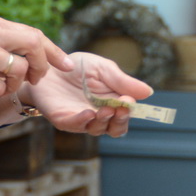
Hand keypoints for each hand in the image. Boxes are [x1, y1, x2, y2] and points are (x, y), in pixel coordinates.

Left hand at [22, 52, 153, 136]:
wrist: (47, 65)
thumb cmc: (77, 68)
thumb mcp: (103, 68)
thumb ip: (122, 81)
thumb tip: (148, 92)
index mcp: (112, 102)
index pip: (126, 114)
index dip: (130, 111)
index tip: (130, 101)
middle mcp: (99, 114)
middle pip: (116, 128)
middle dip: (120, 121)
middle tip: (121, 109)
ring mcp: (82, 119)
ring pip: (98, 129)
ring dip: (104, 121)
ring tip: (105, 109)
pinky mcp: (64, 120)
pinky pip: (76, 126)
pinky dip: (83, 121)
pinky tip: (88, 113)